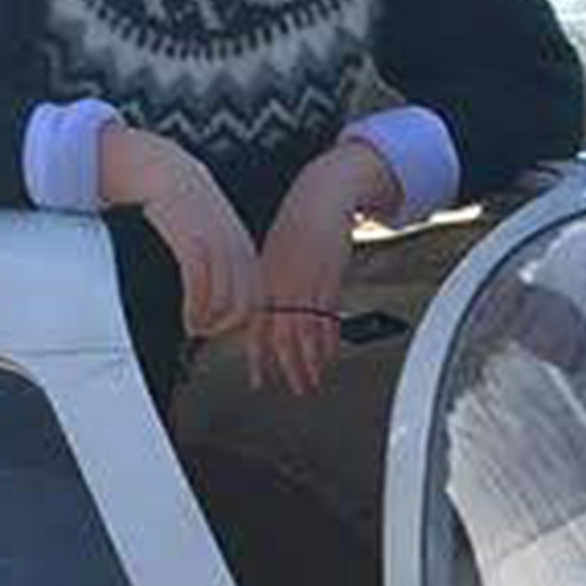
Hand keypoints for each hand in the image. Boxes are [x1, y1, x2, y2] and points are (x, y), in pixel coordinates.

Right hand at [101, 123, 258, 340]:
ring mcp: (216, 243)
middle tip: (203, 337)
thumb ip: (216, 261)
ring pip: (224, 298)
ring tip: (193, 329)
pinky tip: (189, 318)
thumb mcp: (209, 232)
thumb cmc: (181, 205)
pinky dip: (197, 307)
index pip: (256, 296)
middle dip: (226, 326)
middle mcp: (236, 247)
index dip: (241, 321)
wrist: (161, 168)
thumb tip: (213, 296)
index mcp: (243, 248)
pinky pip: (201, 283)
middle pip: (245, 303)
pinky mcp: (192, 238)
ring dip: (209, 321)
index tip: (221, 332)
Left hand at [252, 138, 399, 396]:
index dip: (257, 358)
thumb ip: (269, 285)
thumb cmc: (297, 223)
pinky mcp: (328, 281)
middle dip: (288, 367)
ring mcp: (304, 285)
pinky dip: (328, 339)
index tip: (259, 379)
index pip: (256, 329)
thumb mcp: (273, 254)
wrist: (319, 198)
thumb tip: (266, 314)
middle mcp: (281, 286)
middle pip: (281, 338)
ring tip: (313, 379)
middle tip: (295, 387)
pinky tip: (328, 353)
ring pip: (304, 333)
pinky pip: (326, 318)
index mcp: (263, 281)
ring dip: (310, 361)